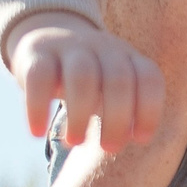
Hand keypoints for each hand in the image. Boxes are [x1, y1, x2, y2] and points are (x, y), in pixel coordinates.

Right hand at [11, 17, 161, 153]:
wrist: (47, 37)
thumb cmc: (88, 78)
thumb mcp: (111, 86)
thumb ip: (124, 110)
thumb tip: (128, 142)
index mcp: (128, 57)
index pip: (149, 78)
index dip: (149, 110)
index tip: (140, 139)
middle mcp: (103, 48)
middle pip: (118, 80)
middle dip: (117, 120)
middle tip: (109, 148)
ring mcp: (70, 47)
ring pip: (82, 77)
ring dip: (81, 115)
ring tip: (75, 143)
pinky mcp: (37, 52)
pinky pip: (39, 77)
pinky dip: (38, 108)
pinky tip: (37, 133)